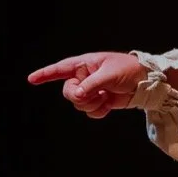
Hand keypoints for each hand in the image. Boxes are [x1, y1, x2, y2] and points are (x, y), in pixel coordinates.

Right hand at [28, 53, 148, 118]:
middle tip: (97, 94)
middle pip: (68, 92)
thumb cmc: (129, 70)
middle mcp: (85, 77)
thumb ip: (91, 85)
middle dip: (80, 97)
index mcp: (85, 64)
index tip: (31, 79)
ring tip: (106, 96)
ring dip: (92, 104)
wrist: (146, 82)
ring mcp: (91, 90)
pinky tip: (109, 104)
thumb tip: (76, 96)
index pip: (60, 69)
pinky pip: (89, 112)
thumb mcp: (109, 74)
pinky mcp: (99, 101)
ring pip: (79, 104)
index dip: (45, 74)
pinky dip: (98, 111)